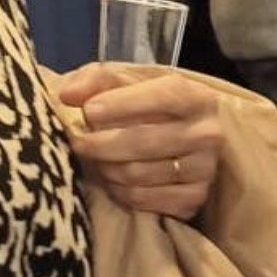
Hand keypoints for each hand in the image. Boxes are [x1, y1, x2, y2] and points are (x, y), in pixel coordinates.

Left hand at [56, 63, 225, 220]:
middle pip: (142, 141)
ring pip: (136, 173)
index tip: (88, 111)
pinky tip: (115, 177)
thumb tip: (69, 94)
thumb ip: (96, 79)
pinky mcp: (194, 197)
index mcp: (197, 97)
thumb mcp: (124, 83)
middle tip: (80, 142)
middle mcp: (207, 133)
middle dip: (100, 143)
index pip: (162, 98)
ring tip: (98, 158)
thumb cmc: (145, 106)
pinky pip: (141, 197)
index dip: (121, 105)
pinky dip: (119, 190)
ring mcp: (204, 168)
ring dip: (106, 167)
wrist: (176, 136)